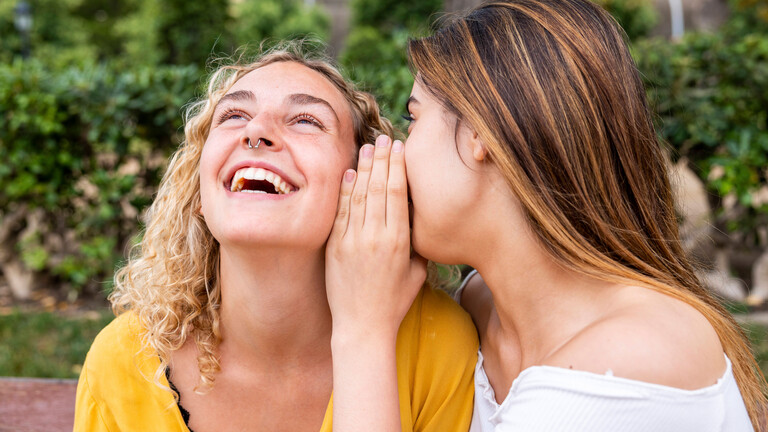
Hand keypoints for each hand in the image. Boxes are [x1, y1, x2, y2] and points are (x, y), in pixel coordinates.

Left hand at [326, 134, 426, 338]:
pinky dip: (344, 191)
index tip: (400, 148)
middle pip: (378, 188)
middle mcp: (375, 237)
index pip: (397, 194)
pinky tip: (349, 173)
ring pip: (359, 195)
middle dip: (382, 159)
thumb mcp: (417, 273)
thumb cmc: (394, 302)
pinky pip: (340, 212)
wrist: (363, 327)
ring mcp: (352, 241)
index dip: (398, 167)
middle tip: (384, 138)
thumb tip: (418, 218)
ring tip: (368, 146)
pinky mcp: (335, 247)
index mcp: (399, 241)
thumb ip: (418, 245)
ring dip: (364, 168)